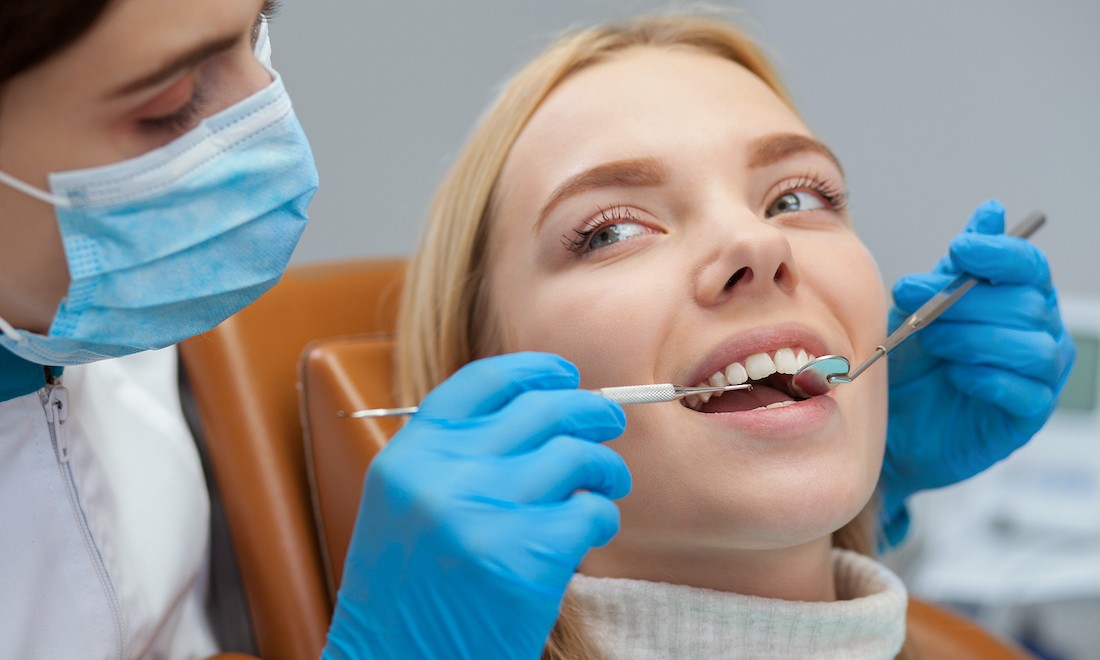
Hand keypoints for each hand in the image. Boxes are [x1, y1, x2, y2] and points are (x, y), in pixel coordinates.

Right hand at [323, 352, 629, 658]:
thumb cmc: (407, 595)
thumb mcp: (405, 508)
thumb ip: (455, 458)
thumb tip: (539, 411)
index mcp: (410, 456)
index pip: (482, 382)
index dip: (533, 370)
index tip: (563, 375)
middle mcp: (443, 476)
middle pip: (542, 410)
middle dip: (590, 410)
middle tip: (610, 421)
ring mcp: (485, 515)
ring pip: (577, 456)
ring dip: (605, 468)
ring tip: (607, 484)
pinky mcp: (526, 560)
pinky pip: (591, 512)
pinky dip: (601, 517)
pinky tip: (591, 532)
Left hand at [880, 199, 1075, 545]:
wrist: (890, 424)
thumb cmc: (911, 361)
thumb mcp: (921, 305)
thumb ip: (954, 265)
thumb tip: (991, 211)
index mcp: (1018, 297)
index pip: (1029, 265)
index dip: (998, 253)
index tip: (959, 250)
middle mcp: (1040, 332)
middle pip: (1026, 304)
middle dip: (967, 303)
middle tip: (921, 312)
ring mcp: (1040, 376)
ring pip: (1029, 346)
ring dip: (973, 339)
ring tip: (934, 343)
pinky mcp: (1028, 415)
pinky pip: (1024, 391)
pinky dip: (986, 378)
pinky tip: (956, 376)